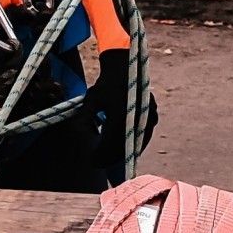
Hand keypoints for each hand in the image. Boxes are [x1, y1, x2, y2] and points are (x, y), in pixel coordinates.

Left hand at [85, 49, 158, 166]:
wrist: (126, 68)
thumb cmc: (105, 85)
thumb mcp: (90, 100)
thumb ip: (84, 119)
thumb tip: (79, 136)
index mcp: (119, 114)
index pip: (109, 143)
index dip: (100, 156)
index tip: (92, 163)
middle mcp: (136, 116)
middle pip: (123, 147)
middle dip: (110, 158)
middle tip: (98, 164)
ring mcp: (148, 116)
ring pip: (136, 143)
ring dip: (123, 153)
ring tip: (109, 160)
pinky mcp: (153, 115)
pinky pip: (144, 135)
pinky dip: (134, 144)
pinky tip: (123, 149)